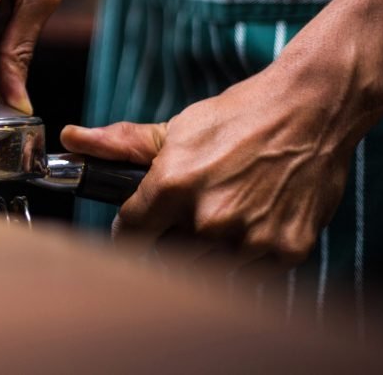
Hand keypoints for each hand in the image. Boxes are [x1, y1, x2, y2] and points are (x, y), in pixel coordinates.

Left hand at [61, 63, 368, 268]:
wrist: (311, 110)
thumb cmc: (239, 117)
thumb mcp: (177, 129)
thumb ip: (121, 144)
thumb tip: (71, 139)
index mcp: (172, 186)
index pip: (129, 235)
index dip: (130, 230)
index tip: (137, 227)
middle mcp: (208, 218)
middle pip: (168, 254)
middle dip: (172, 237)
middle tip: (191, 210)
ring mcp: (248, 239)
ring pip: (208, 267)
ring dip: (209, 249)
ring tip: (225, 213)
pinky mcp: (284, 252)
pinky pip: (250, 272)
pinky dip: (248, 254)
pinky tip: (254, 221)